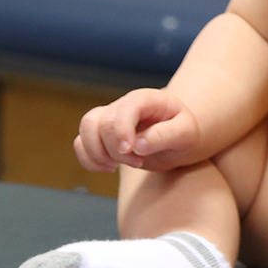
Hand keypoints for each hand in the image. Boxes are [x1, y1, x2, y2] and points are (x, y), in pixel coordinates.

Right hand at [74, 87, 200, 172]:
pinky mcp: (101, 134)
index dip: (122, 130)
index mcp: (147, 99)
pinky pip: (81, 143)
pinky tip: (108, 168)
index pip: (125, 108)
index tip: (130, 151)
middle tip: (139, 162)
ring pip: (86, 127)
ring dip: (97, 153)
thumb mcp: (186, 134)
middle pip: (102, 122)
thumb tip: (139, 145)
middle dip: (115, 149)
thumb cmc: (185, 133)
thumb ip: (166, 136)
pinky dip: (88, 159)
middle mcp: (126, 104)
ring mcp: (111, 118)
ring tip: (118, 166)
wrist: (179, 138)